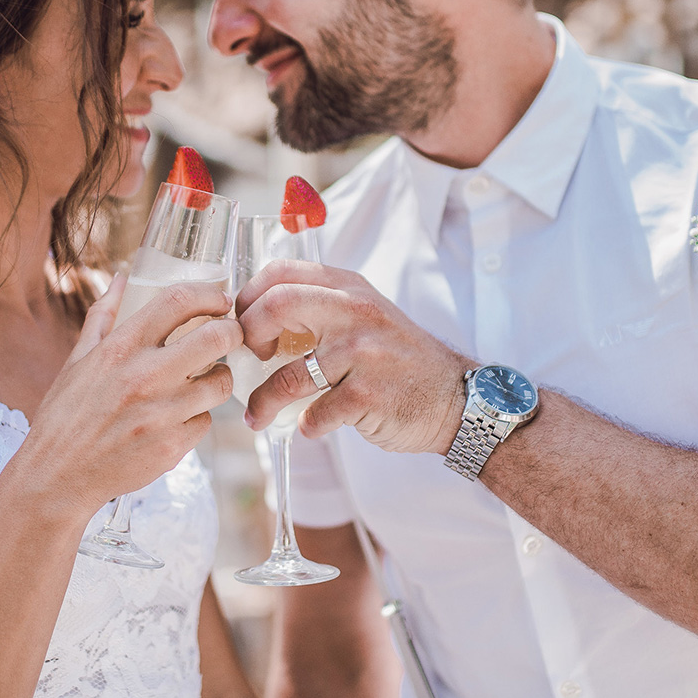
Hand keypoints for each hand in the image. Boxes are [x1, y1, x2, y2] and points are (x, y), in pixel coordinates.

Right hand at [11, 274, 239, 516]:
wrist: (57, 476)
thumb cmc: (66, 416)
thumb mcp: (78, 359)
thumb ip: (103, 315)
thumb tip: (122, 278)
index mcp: (120, 348)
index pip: (178, 301)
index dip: (210, 293)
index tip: (220, 299)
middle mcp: (144, 376)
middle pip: (218, 338)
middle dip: (233, 332)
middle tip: (230, 336)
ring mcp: (162, 413)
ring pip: (221, 383)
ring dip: (219, 378)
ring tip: (204, 381)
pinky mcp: (173, 446)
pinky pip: (206, 421)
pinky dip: (197, 418)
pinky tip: (178, 419)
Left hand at [235, 260, 471, 454]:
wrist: (454, 397)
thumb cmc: (398, 358)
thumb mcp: (365, 314)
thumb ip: (321, 306)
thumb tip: (254, 319)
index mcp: (348, 287)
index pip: (279, 272)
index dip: (248, 297)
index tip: (243, 324)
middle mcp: (355, 312)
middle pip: (275, 307)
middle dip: (247, 337)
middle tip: (247, 359)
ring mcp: (362, 354)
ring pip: (287, 376)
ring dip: (263, 402)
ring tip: (256, 417)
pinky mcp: (366, 396)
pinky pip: (314, 414)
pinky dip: (307, 425)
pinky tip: (312, 425)